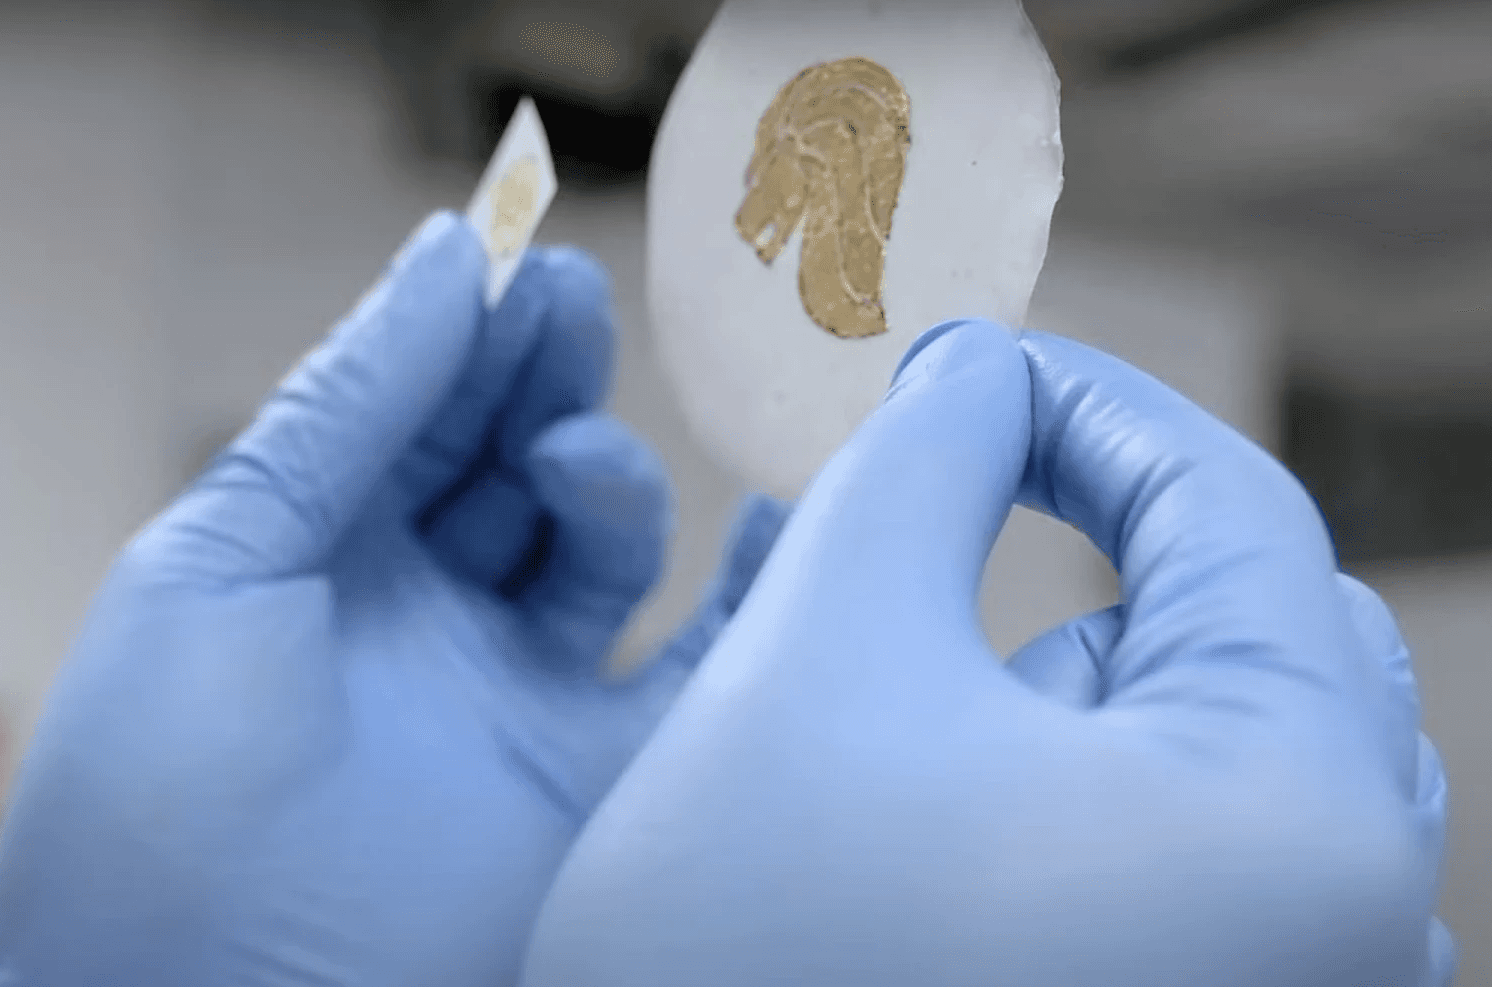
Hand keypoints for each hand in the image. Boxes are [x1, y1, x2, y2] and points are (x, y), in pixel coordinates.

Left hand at [0, 212, 788, 986]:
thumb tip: (442, 255)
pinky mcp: (594, 782)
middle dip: (540, 374)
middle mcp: (419, 621)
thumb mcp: (215, 566)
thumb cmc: (157, 799)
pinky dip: (747, 593)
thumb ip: (338, 412)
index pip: (411, 413)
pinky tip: (767, 515)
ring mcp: (510, 698)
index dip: (465, 331)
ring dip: (604, 477)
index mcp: (311, 563)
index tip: (518, 257)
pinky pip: (697, 672)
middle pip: (508, 462)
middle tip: (569, 307)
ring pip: (596, 548)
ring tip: (573, 462)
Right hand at [519, 319, 1452, 986]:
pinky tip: (958, 843)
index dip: (1088, 402)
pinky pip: (1203, 861)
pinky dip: (1091, 796)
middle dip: (1091, 558)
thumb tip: (978, 371)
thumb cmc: (745, 948)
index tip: (968, 363)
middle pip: (1253, 635)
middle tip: (941, 525)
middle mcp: (1356, 935)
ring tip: (924, 752)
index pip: (1235, 515)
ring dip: (1077, 689)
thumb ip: (920, 461)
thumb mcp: (822, 654)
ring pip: (1219, 753)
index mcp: (1301, 819)